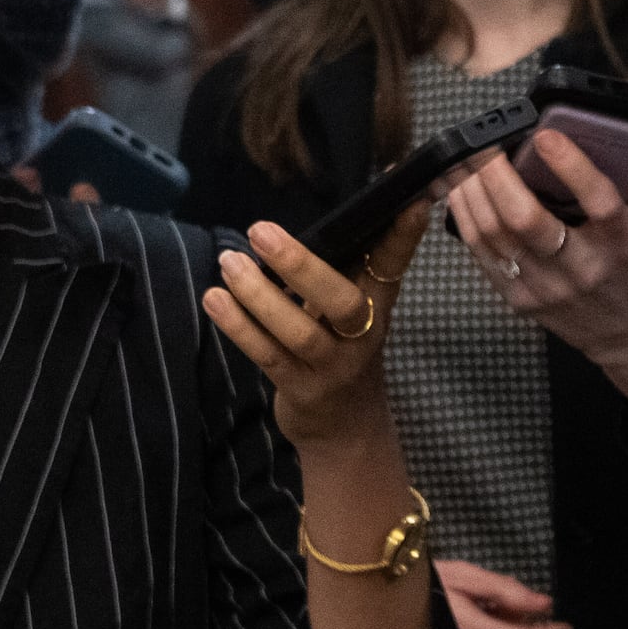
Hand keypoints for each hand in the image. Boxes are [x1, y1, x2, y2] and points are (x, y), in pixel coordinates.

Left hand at [207, 201, 429, 452]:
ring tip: (229, 263)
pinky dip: (238, 327)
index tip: (413, 200)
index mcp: (378, 306)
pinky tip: (214, 299)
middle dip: (300, 265)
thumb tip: (300, 222)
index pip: (393, 265)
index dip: (403, 235)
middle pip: (340, 301)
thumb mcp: (354, 314)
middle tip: (259, 230)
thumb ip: (339, 273)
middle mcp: (362, 335)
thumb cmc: (344, 352)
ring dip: (257, 295)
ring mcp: (333, 366)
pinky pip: (268, 355)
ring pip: (298, 330)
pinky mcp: (302, 390)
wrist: (347, 429)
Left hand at [447, 133, 627, 430]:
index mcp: (622, 242)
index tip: (546, 136)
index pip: (599, 202)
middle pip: (527, 220)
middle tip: (486, 145)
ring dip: (474, 192)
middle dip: (498, 176)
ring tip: (466, 160)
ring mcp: (546, 286)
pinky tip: (461, 190)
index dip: (571, 167)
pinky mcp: (519, 297)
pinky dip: (466, 217)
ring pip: (495, 234)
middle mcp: (582, 267)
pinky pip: (482, 253)